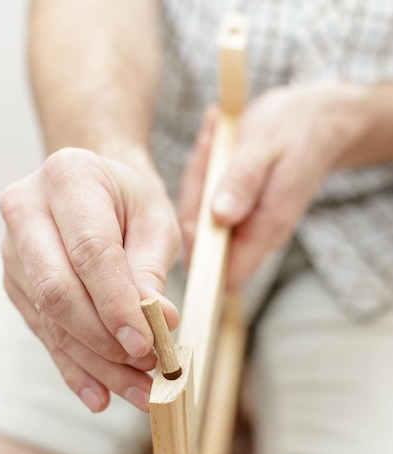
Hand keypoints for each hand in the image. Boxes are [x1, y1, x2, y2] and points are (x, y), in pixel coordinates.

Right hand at [0, 147, 180, 412]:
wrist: (95, 190)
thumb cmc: (130, 200)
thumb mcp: (156, 221)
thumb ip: (152, 269)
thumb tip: (159, 322)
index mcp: (68, 178)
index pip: (90, 251)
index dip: (117, 304)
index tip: (147, 344)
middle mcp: (27, 211)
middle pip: (58, 289)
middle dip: (104, 340)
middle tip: (147, 369)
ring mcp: (14, 251)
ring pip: (51, 320)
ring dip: (97, 364)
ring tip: (139, 392)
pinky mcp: (17, 285)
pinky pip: (44, 333)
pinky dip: (75, 368)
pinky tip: (100, 396)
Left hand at [180, 84, 355, 287]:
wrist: (319, 123)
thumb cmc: (291, 129)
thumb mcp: (262, 146)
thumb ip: (241, 183)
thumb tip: (220, 217)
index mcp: (267, 227)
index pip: (226, 272)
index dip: (198, 252)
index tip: (192, 206)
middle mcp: (258, 235)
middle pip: (204, 243)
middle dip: (194, 200)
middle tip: (207, 148)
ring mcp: (249, 225)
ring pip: (202, 220)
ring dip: (199, 180)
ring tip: (214, 138)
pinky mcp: (240, 212)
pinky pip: (208, 203)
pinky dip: (205, 174)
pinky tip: (216, 141)